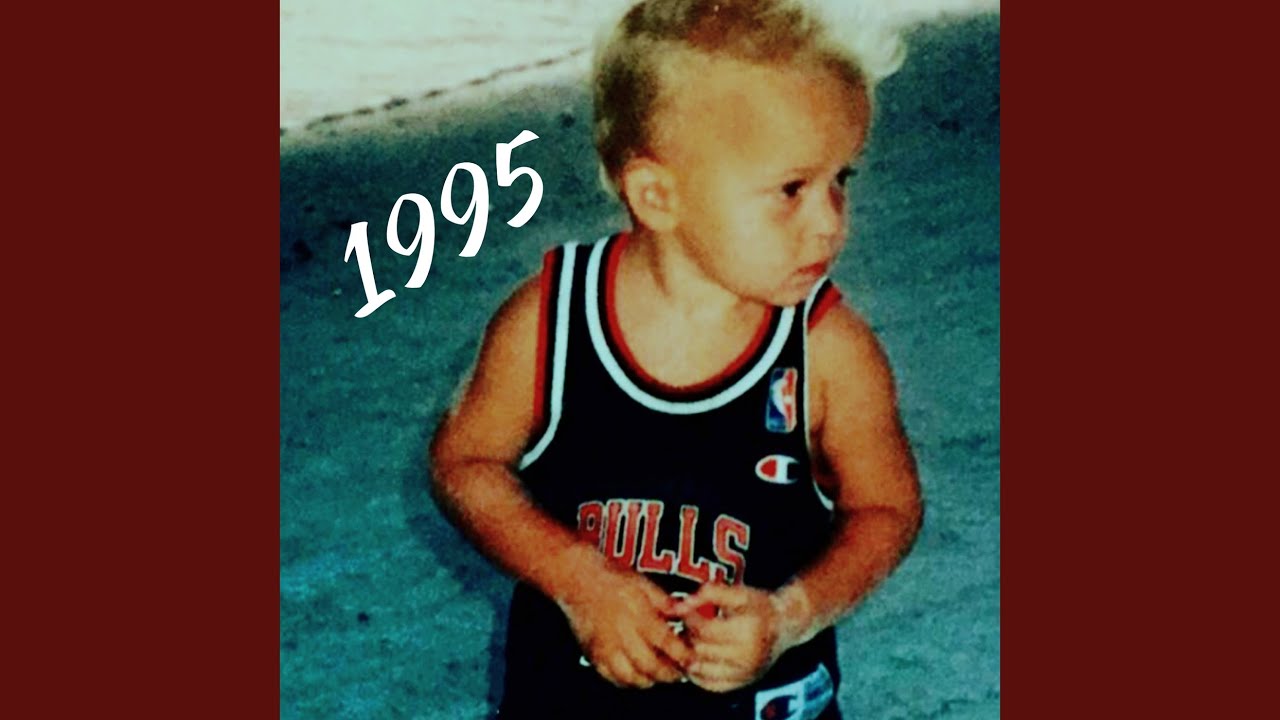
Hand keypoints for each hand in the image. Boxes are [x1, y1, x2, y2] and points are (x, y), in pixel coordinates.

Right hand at [556, 558, 692, 687]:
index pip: (667, 643)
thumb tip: (686, 615)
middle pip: (651, 666)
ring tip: (660, 672)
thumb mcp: (644, 583)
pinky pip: (612, 678)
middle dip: (671, 674)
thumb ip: (665, 603)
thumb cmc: (610, 576)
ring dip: (650, 679)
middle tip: (680, 670)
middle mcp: (621, 634)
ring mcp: (605, 647)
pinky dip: (628, 681)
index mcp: (637, 614)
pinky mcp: (593, 654)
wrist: (576, 577)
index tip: (693, 659)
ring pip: (632, 678)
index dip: (684, 655)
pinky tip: (637, 673)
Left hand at [673, 582, 801, 692]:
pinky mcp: (742, 684)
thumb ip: (709, 593)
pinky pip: (710, 685)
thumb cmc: (759, 606)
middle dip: (688, 635)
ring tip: (693, 639)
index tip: (687, 609)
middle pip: (700, 650)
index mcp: (748, 632)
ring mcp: (745, 674)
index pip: (704, 630)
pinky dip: (697, 673)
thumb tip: (678, 607)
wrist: (785, 625)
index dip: (689, 618)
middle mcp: (748, 657)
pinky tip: (698, 658)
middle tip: (690, 624)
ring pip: (701, 670)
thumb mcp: (738, 592)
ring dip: (690, 655)